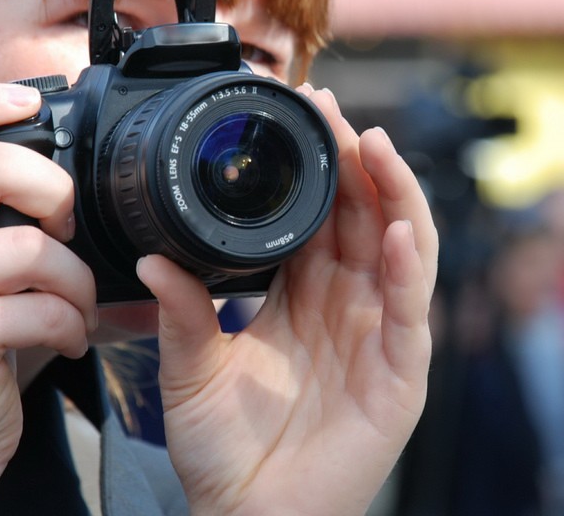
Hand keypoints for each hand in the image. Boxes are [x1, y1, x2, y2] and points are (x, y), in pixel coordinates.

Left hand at [138, 85, 437, 515]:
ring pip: (399, 251)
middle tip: (337, 115)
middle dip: (356, 164)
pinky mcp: (398, 377)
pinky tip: (398, 231)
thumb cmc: (224, 449)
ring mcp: (376, 338)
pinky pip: (409, 314)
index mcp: (299, 297)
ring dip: (393, 197)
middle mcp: (344, 308)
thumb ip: (183, 313)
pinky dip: (409, 269)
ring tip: (376, 149)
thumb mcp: (193, 370)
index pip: (319, 218)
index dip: (318, 169)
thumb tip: (153, 259)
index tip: (304, 118)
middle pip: (362, 220)